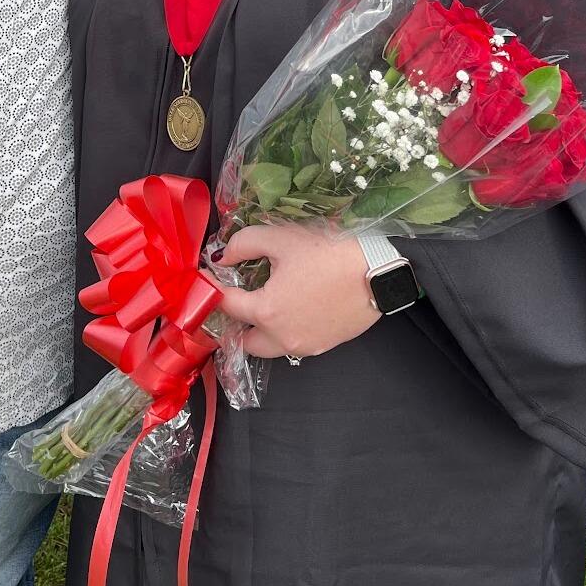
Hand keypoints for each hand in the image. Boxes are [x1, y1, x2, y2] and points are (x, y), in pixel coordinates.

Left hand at [212, 223, 379, 359]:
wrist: (379, 269)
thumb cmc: (330, 251)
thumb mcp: (281, 238)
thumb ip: (243, 244)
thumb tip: (222, 256)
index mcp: (267, 311)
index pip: (226, 305)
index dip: (211, 288)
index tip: (206, 277)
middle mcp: (282, 337)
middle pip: (244, 340)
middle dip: (234, 322)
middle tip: (234, 298)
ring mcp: (305, 345)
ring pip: (269, 347)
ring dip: (259, 331)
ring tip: (262, 304)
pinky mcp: (325, 345)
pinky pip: (293, 344)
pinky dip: (284, 331)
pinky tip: (291, 307)